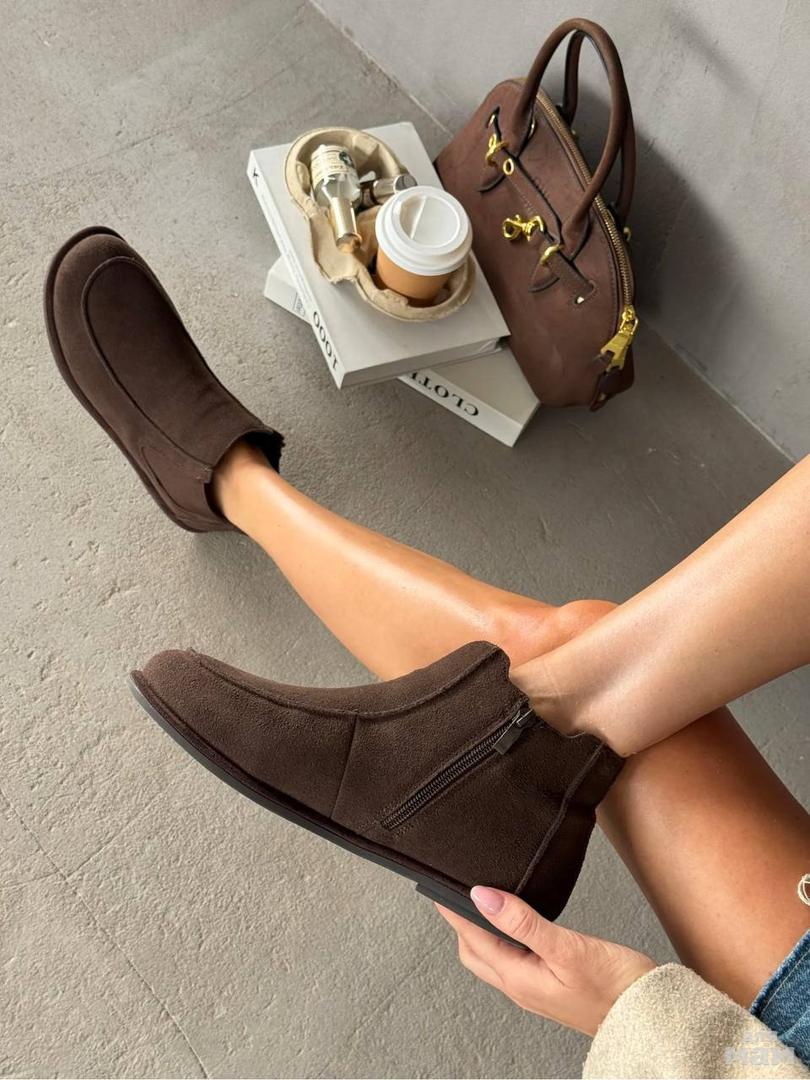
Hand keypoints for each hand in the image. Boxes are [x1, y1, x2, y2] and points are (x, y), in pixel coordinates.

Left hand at [436, 887, 655, 1035]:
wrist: (651, 1019)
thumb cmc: (616, 987)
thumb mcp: (567, 948)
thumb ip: (522, 922)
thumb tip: (482, 897)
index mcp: (518, 979)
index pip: (471, 939)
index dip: (452, 911)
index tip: (437, 886)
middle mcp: (521, 988)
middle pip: (475, 953)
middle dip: (460, 923)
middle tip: (453, 892)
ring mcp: (536, 991)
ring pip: (494, 958)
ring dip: (481, 932)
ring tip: (479, 903)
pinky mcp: (551, 988)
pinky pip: (514, 961)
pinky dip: (503, 940)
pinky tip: (516, 926)